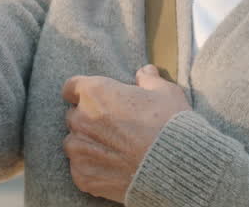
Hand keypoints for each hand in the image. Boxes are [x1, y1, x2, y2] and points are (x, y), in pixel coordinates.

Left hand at [61, 65, 191, 202]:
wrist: (176, 167)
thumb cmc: (170, 124)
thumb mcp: (165, 92)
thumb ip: (149, 80)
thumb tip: (145, 72)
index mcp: (95, 93)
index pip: (71, 88)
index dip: (84, 93)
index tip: (95, 99)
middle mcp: (81, 119)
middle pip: (73, 116)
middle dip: (88, 120)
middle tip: (112, 128)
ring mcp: (79, 150)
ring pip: (74, 144)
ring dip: (87, 145)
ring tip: (113, 151)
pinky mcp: (83, 176)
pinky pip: (79, 169)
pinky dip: (92, 168)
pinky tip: (113, 169)